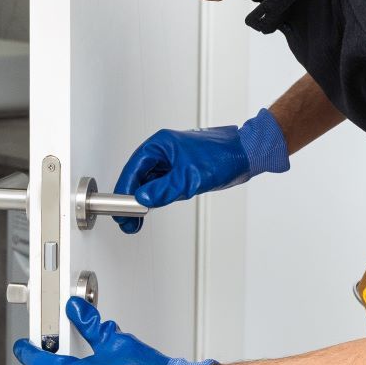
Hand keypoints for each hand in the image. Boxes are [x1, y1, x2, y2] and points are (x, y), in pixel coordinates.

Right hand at [113, 108, 289, 232]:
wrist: (246, 153)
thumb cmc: (222, 156)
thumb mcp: (188, 178)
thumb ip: (163, 191)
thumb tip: (142, 200)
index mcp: (160, 144)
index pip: (134, 168)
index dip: (124, 189)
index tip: (119, 208)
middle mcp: (163, 150)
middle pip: (139, 175)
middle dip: (132, 198)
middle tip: (127, 220)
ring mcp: (172, 159)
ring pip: (150, 181)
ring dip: (143, 199)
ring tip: (137, 220)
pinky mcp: (181, 168)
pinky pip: (162, 183)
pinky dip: (156, 195)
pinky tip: (152, 208)